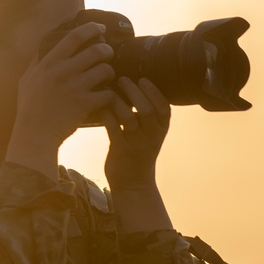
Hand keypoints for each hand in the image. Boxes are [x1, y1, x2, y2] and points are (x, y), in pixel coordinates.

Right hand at [6, 22, 116, 177]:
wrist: (34, 135)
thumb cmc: (29, 108)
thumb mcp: (27, 80)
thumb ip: (36, 62)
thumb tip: (42, 47)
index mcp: (50, 63)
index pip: (74, 37)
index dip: (91, 29)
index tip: (100, 29)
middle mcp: (63, 71)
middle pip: (97, 50)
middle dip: (107, 51)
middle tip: (108, 55)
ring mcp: (75, 87)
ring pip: (105, 70)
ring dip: (110, 72)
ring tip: (107, 77)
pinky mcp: (85, 104)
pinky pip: (108, 93)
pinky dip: (111, 94)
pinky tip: (107, 97)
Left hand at [102, 77, 171, 191]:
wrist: (133, 184)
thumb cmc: (139, 153)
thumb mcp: (150, 135)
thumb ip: (148, 116)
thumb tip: (136, 87)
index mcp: (160, 131)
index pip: (164, 108)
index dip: (154, 92)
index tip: (143, 79)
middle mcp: (151, 137)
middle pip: (147, 110)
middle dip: (134, 91)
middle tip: (122, 79)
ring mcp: (135, 144)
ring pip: (129, 118)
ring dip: (118, 101)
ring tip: (109, 90)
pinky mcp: (119, 150)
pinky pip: (112, 128)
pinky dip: (106, 114)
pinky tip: (99, 106)